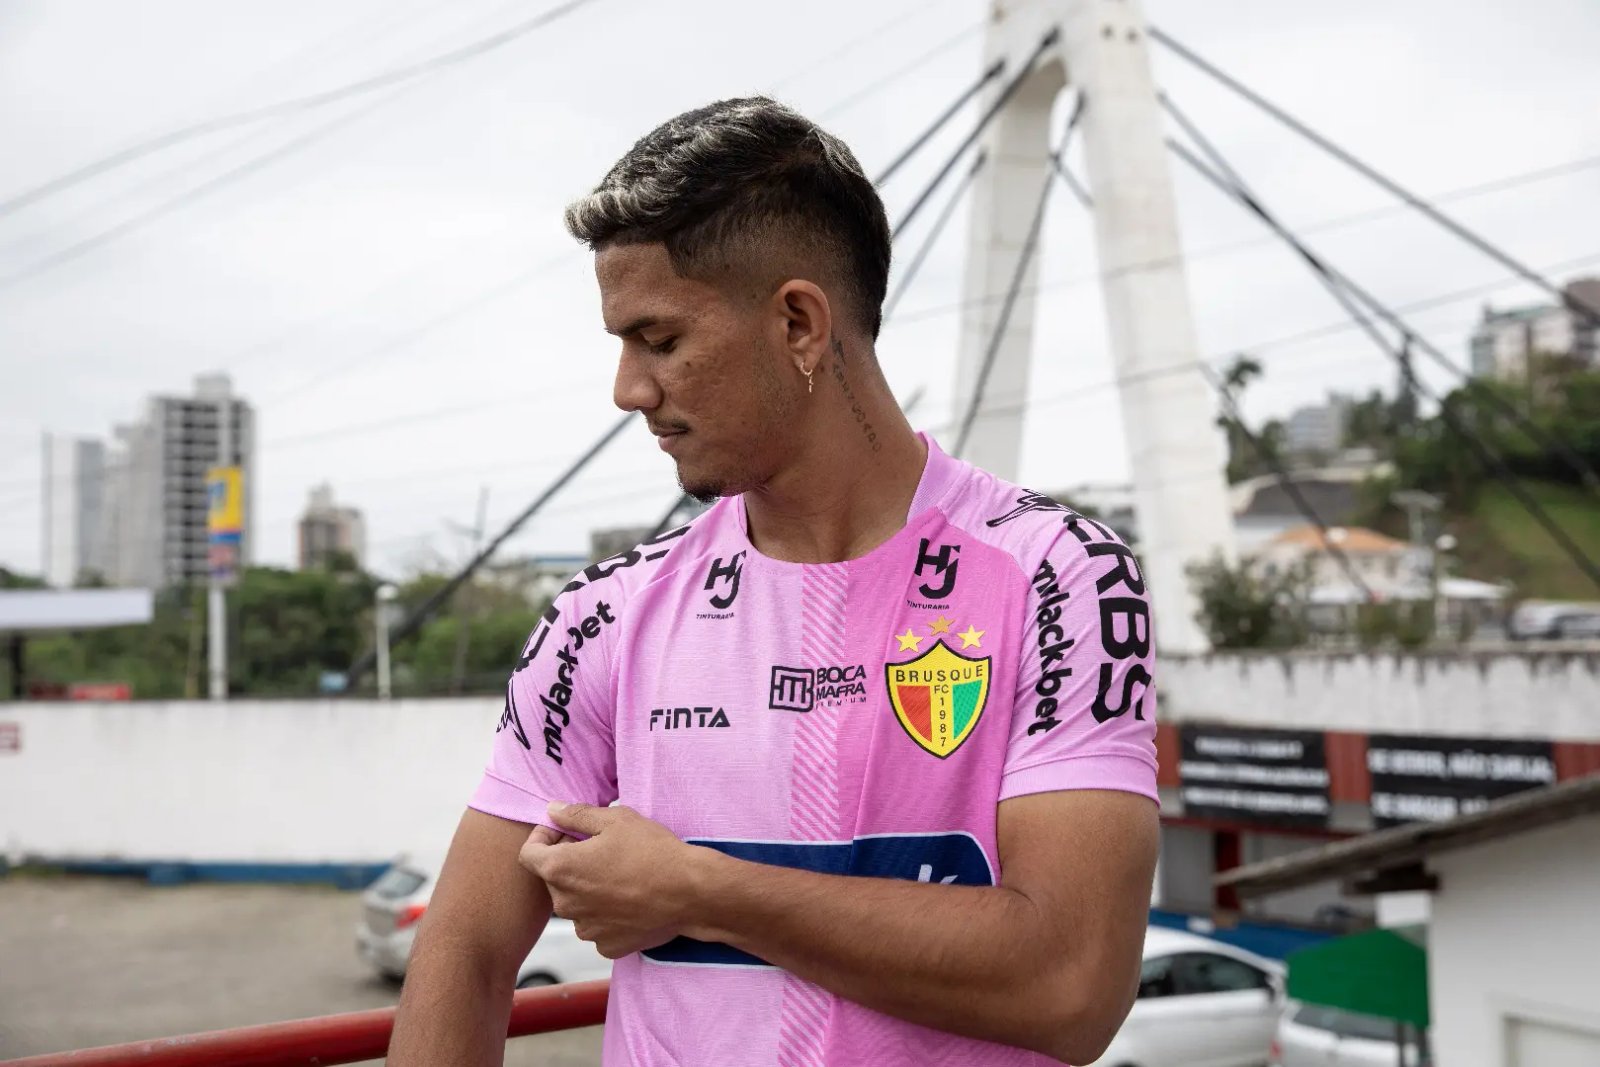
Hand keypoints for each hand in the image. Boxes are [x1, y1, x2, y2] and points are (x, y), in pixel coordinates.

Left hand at [518, 802, 699, 958]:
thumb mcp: (615, 820)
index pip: (527, 855)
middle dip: (568, 863)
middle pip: (552, 880)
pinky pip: (596, 925)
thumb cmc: (653, 851)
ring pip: (575, 904)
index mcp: (561, 870)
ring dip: (586, 890)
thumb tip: (552, 810)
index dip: (542, 839)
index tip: (565, 833)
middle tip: (600, 850)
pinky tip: (629, 899)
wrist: (690, 893)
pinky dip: (605, 913)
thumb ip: (576, 814)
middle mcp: (566, 904)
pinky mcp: (606, 945)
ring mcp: (586, 929)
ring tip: (619, 875)